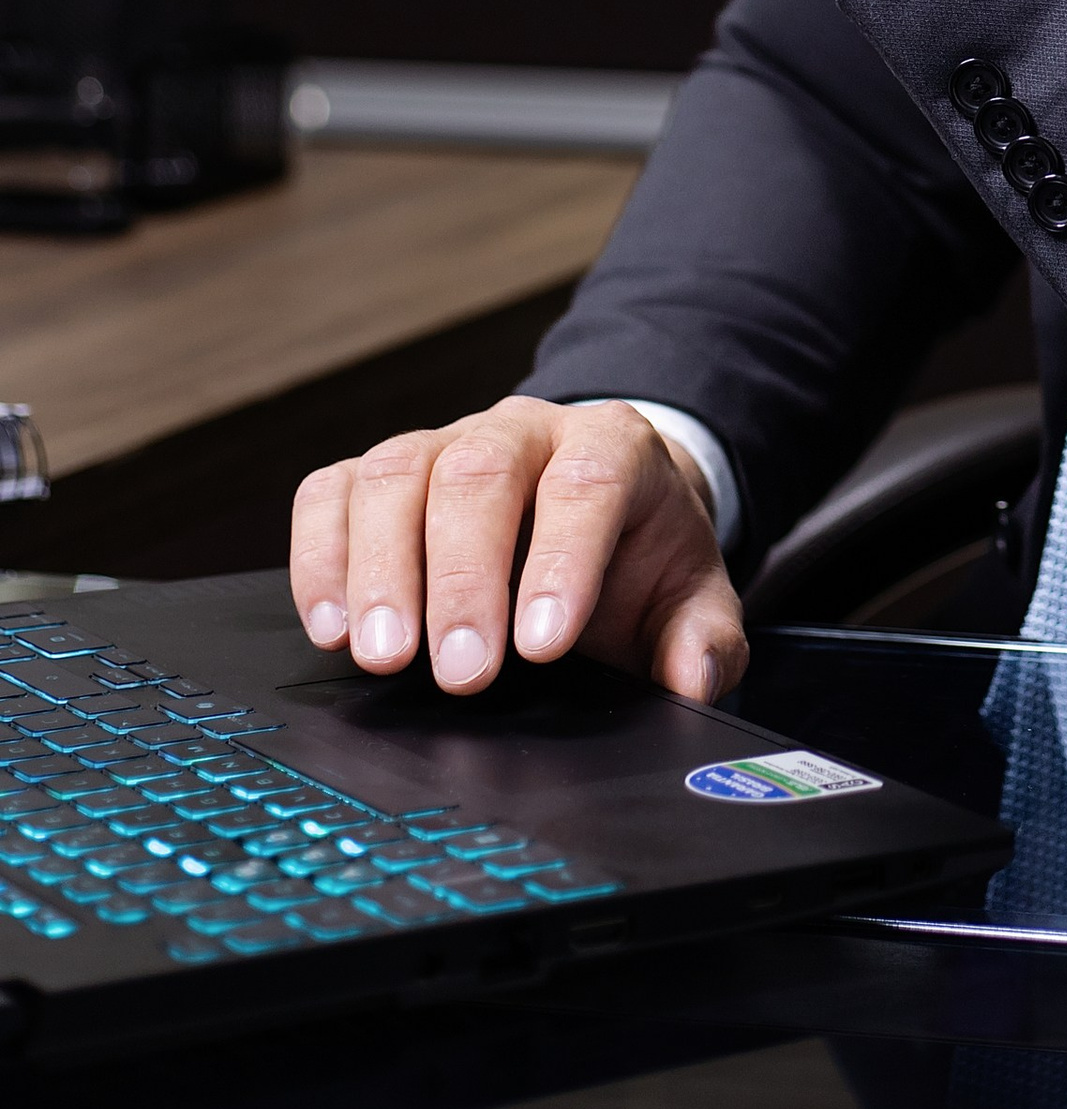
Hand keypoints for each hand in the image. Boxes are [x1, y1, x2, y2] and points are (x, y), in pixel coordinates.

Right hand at [288, 397, 746, 706]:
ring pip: (396, 474)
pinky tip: (331, 627)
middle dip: (465, 578)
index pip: (587, 485)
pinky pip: (331, 493)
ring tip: (382, 657)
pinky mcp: (378, 474)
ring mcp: (442, 443)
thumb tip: (695, 678)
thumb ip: (704, 637)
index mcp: (612, 446)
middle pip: (480, 475)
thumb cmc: (636, 555)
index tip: (544, 645)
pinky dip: (320, 558)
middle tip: (461, 672)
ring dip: (382, 570)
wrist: (598, 506)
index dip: (562, 561)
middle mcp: (522, 430)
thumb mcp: (689, 593)